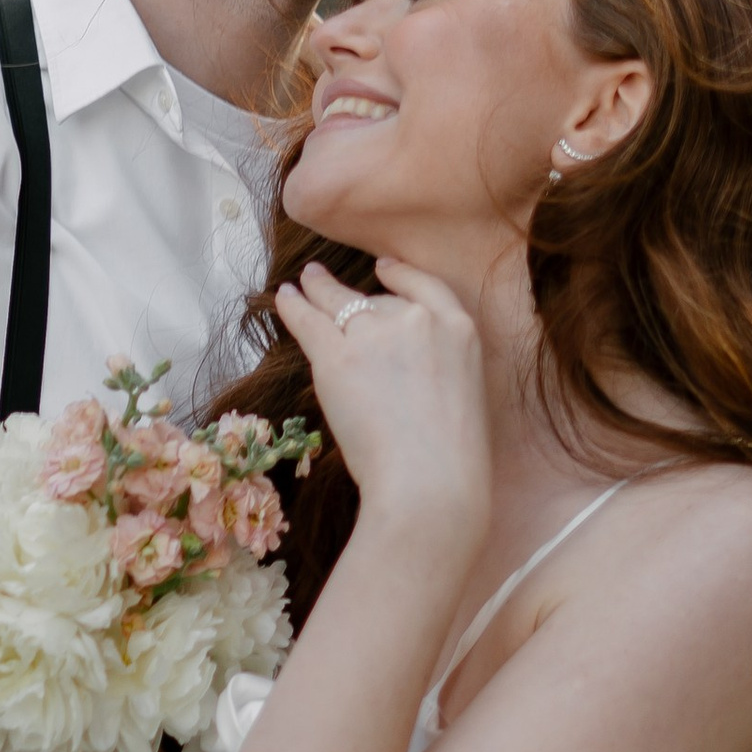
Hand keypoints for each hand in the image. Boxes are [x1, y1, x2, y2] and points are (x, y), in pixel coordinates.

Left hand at [274, 258, 487, 547]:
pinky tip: (285, 297)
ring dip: (317, 291)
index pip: (425, 287)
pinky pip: (309, 320)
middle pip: (377, 301)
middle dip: (354, 297)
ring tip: (303, 283)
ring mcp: (375, 335)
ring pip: (338, 303)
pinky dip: (293, 306)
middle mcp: (417, 321)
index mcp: (460, 329)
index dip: (400, 275)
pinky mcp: (337, 357)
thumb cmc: (452, 461)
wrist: (430, 482)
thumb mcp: (467, 396)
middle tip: (328, 283)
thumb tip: (404, 374)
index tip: (383, 269)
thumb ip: (440, 369)